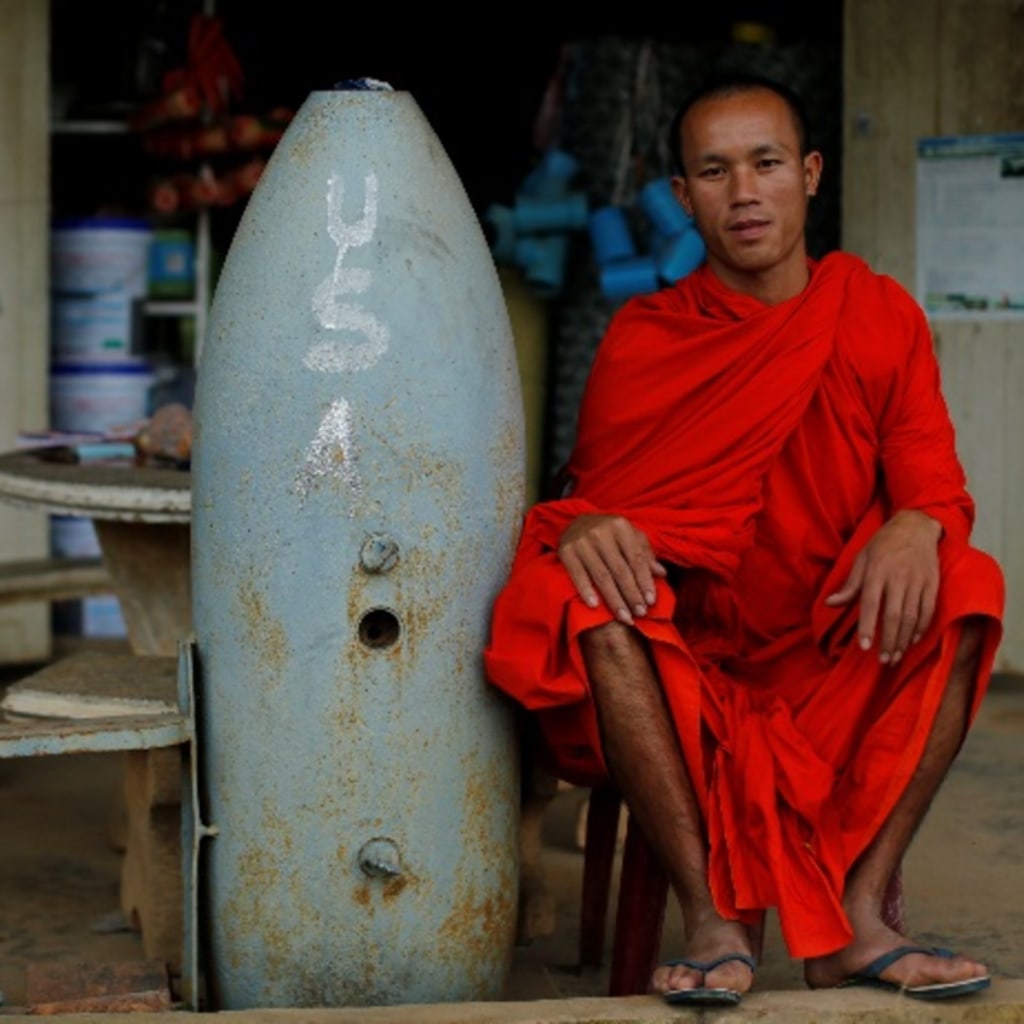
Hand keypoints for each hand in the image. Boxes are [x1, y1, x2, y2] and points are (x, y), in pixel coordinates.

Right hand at [557, 514, 667, 623]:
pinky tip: (595, 606)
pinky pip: (578, 575)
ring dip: (614, 599)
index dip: (644, 581)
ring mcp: (582, 542)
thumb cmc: (609, 533)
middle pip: (620, 570)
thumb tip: (661, 573)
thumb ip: (645, 553)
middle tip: (640, 613)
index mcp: (621, 526)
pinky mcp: (566, 551)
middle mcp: (601, 533)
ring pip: (602, 577)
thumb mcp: (629, 536)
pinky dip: (586, 591)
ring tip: (624, 617)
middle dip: (632, 594)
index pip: (636, 559)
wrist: (576, 522)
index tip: (651, 601)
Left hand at [824, 510, 941, 663]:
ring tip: (896, 656)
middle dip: (889, 640)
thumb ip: (849, 585)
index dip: (868, 627)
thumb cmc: (883, 544)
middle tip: (883, 660)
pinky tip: (913, 641)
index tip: (864, 647)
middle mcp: (898, 577)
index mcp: (876, 572)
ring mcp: (917, 581)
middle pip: (894, 615)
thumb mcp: (861, 559)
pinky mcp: (932, 583)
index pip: (871, 604)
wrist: (915, 527)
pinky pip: (928, 610)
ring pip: (912, 616)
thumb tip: (829, 603)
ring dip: (904, 639)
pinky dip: (921, 628)